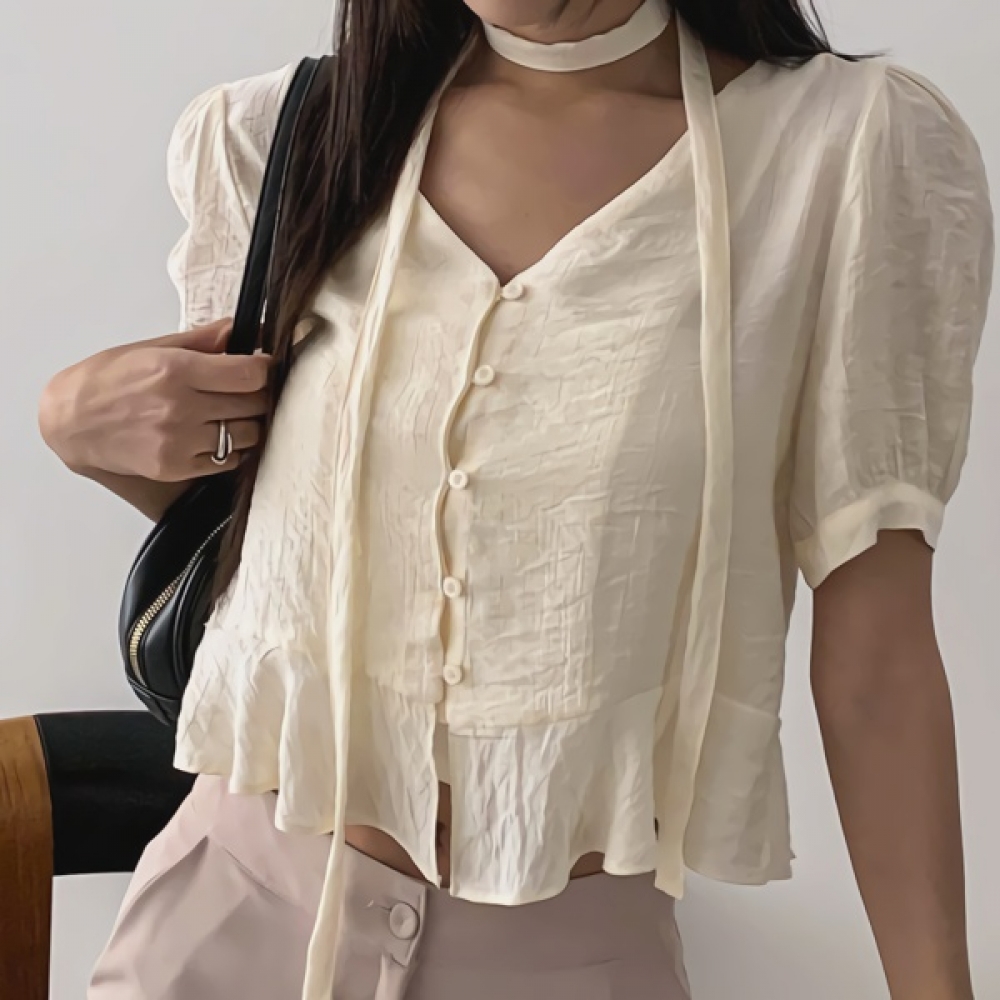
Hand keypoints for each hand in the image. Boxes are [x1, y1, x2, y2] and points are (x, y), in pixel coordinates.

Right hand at [39, 319, 270, 480]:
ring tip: (231, 414)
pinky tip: (214, 436)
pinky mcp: (176, 467)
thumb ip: (202, 339)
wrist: (70, 421)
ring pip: (247, 434)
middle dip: (257, 395)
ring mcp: (179, 441)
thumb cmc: (108, 380)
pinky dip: (230, 449)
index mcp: (176, 370)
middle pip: (253, 404)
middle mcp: (179, 407)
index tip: (260, 367)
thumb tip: (239, 329)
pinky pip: (228, 460)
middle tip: (246, 391)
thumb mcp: (152, 348)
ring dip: (248, 424)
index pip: (250, 374)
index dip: (263, 369)